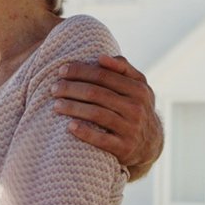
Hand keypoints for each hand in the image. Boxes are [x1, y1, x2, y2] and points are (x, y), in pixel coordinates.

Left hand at [51, 55, 162, 180]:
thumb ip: (123, 68)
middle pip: (97, 93)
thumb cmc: (135, 107)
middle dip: (71, 88)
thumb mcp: (137, 87)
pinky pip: (102, 140)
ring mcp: (131, 128)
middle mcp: (136, 108)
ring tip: (56, 105)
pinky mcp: (124, 148)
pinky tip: (69, 126)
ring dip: (73, 108)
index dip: (80, 71)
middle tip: (54, 89)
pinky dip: (85, 132)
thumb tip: (101, 56)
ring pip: (97, 114)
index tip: (61, 71)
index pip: (103, 75)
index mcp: (138, 89)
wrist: (150, 144)